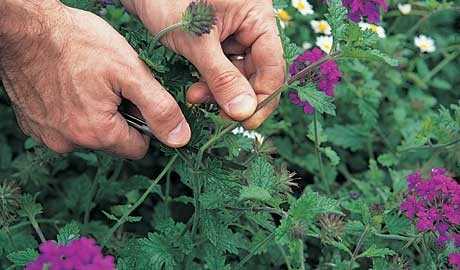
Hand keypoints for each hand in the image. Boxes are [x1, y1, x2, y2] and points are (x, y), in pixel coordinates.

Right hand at [0, 1, 190, 158]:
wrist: (25, 27)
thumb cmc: (77, 43)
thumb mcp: (130, 72)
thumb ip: (159, 108)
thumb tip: (180, 138)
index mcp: (98, 134)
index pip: (138, 148)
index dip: (144, 124)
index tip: (136, 99)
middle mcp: (69, 143)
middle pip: (113, 142)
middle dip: (120, 118)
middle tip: (112, 86)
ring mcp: (48, 136)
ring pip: (89, 134)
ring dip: (96, 114)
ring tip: (88, 82)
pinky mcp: (33, 125)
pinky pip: (65, 127)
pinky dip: (72, 111)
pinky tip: (69, 86)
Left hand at [122, 0, 284, 128]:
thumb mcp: (197, 41)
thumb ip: (222, 77)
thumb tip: (245, 111)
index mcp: (257, 16)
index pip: (273, 64)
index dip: (263, 97)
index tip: (247, 121)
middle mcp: (251, 25)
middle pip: (258, 72)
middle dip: (236, 95)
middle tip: (219, 115)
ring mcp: (235, 33)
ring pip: (239, 74)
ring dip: (219, 91)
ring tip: (195, 97)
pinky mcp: (219, 41)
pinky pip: (223, 69)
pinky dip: (210, 83)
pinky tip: (195, 91)